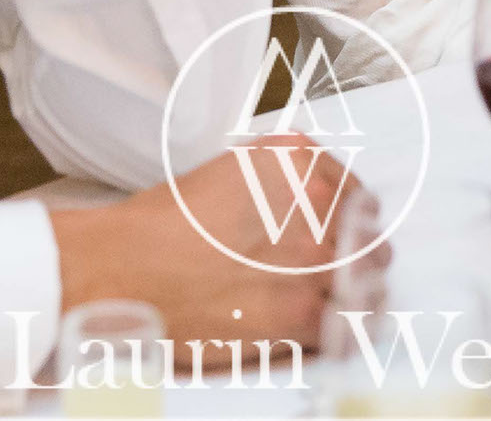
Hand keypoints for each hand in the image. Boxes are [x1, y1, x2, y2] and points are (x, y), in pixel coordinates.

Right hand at [50, 139, 343, 364]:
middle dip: (356, 251)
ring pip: (367, 278)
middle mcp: (311, 201)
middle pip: (366, 232)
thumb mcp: (226, 174)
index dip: (347, 213)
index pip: (351, 186)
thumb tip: (301, 199)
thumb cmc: (158, 227)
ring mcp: (311, 256)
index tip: (343, 228)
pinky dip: (342, 330)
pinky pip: (345, 325)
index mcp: (293, 160)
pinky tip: (333, 331)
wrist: (124, 270)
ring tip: (342, 301)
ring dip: (357, 289)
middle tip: (341, 267)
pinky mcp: (299, 312)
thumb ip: (275, 181)